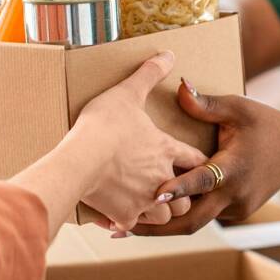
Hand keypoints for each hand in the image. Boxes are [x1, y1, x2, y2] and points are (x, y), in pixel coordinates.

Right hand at [66, 52, 205, 232]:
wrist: (80, 160)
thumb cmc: (104, 125)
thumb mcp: (127, 92)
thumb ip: (148, 74)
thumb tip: (168, 53)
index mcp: (166, 149)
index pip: (195, 159)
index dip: (199, 162)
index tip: (199, 165)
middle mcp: (161, 177)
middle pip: (187, 194)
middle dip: (183, 194)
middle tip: (173, 189)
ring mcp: (144, 200)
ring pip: (165, 216)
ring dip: (160, 212)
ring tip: (149, 206)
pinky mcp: (124, 216)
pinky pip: (132, 226)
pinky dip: (127, 223)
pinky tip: (117, 219)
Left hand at [130, 79, 279, 235]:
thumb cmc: (266, 124)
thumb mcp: (239, 108)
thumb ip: (207, 104)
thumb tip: (179, 87)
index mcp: (234, 168)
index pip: (202, 181)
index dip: (178, 190)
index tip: (153, 196)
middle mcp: (234, 195)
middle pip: (191, 221)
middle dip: (155, 227)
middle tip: (118, 227)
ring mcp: (236, 208)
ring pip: (195, 222)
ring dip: (163, 225)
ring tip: (123, 226)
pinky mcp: (235, 213)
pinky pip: (205, 216)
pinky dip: (181, 216)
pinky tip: (152, 217)